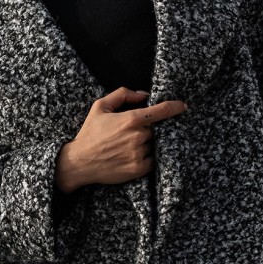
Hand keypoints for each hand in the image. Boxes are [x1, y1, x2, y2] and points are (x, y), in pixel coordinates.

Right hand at [55, 87, 187, 191]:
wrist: (79, 162)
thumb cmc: (90, 133)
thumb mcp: (100, 106)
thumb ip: (123, 94)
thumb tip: (143, 95)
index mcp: (131, 119)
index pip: (162, 111)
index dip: (175, 107)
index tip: (182, 106)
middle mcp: (138, 136)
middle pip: (156, 130)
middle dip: (148, 130)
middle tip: (131, 134)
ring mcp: (140, 153)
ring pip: (154, 145)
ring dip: (146, 144)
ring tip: (127, 147)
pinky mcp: (139, 169)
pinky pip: (152, 161)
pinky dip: (145, 158)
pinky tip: (130, 157)